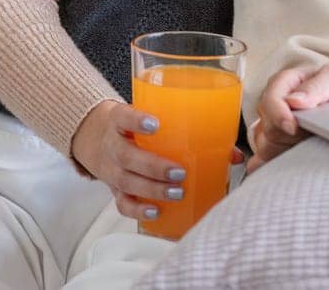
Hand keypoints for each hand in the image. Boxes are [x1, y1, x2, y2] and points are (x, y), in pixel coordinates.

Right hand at [70, 99, 244, 222]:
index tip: (156, 123)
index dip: (137, 121)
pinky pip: (121, 203)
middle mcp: (112, 145)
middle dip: (154, 166)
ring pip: (126, 182)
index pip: (123, 117)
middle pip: (127, 157)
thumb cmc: (134, 126)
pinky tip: (156, 212)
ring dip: (152, 189)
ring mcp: (111, 169)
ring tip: (177, 192)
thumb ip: (185, 129)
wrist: (96, 137)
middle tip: (179, 171)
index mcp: (118, 120)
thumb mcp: (149, 116)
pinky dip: (138, 210)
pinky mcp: (113, 188)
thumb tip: (233, 155)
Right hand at [245, 61, 328, 174]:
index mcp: (284, 82)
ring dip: (288, 148)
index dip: (278, 115)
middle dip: (290, 135)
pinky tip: (298, 156)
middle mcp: (275, 104)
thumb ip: (319, 86)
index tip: (293, 127)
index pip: (269, 101)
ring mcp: (272, 126)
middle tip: (315, 132)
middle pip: (267, 127)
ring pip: (266, 146)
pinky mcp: (275, 146)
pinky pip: (267, 160)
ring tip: (311, 140)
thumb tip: (294, 100)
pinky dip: (280, 161)